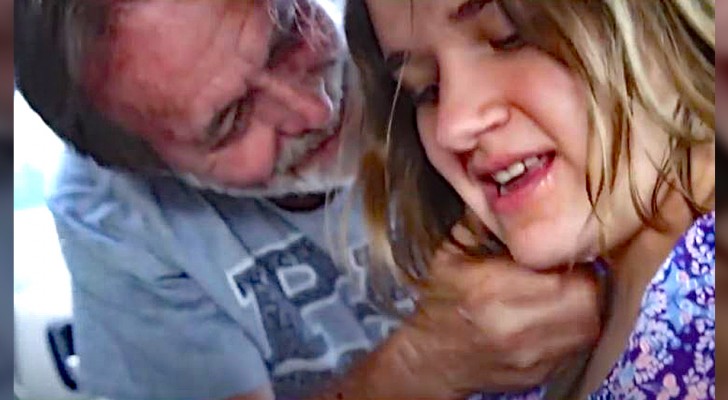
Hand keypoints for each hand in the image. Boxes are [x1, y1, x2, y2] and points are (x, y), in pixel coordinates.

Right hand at [372, 237, 600, 398]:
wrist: (430, 359)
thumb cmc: (441, 299)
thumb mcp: (452, 251)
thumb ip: (485, 222)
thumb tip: (515, 190)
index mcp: (488, 289)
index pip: (559, 270)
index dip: (568, 254)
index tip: (560, 246)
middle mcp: (513, 326)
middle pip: (585, 298)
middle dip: (583, 277)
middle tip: (568, 267)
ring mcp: (530, 357)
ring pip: (589, 324)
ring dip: (584, 303)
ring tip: (566, 289)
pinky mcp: (541, 374)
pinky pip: (577, 345)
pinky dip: (574, 326)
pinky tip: (556, 314)